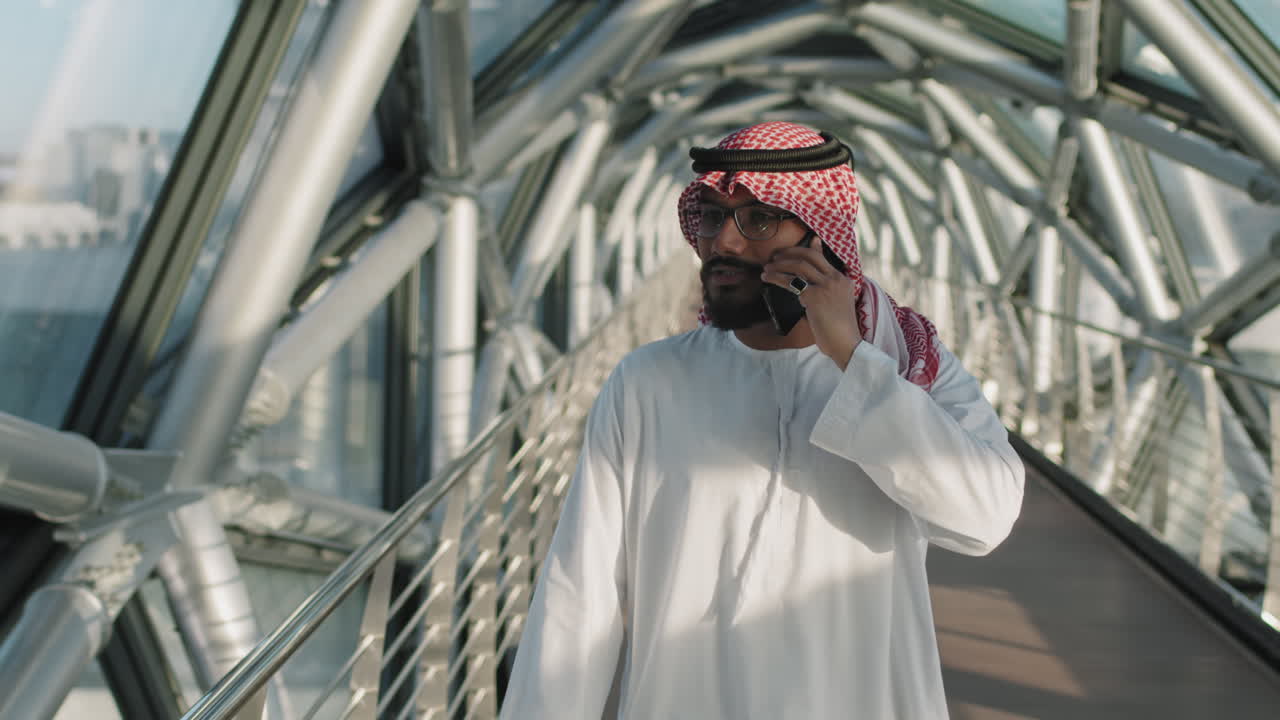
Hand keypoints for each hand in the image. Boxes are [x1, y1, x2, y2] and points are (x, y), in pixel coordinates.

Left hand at [762, 245, 861, 369]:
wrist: (846, 343)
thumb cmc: (838, 331)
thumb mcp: (834, 306)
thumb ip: (821, 294)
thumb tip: (804, 294)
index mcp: (843, 280)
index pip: (822, 258)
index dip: (806, 249)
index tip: (791, 249)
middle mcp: (835, 279)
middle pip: (810, 256)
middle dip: (790, 252)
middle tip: (775, 256)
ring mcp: (826, 286)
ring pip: (799, 266)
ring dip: (779, 265)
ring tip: (767, 269)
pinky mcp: (814, 296)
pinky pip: (791, 282)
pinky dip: (776, 278)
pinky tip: (767, 278)